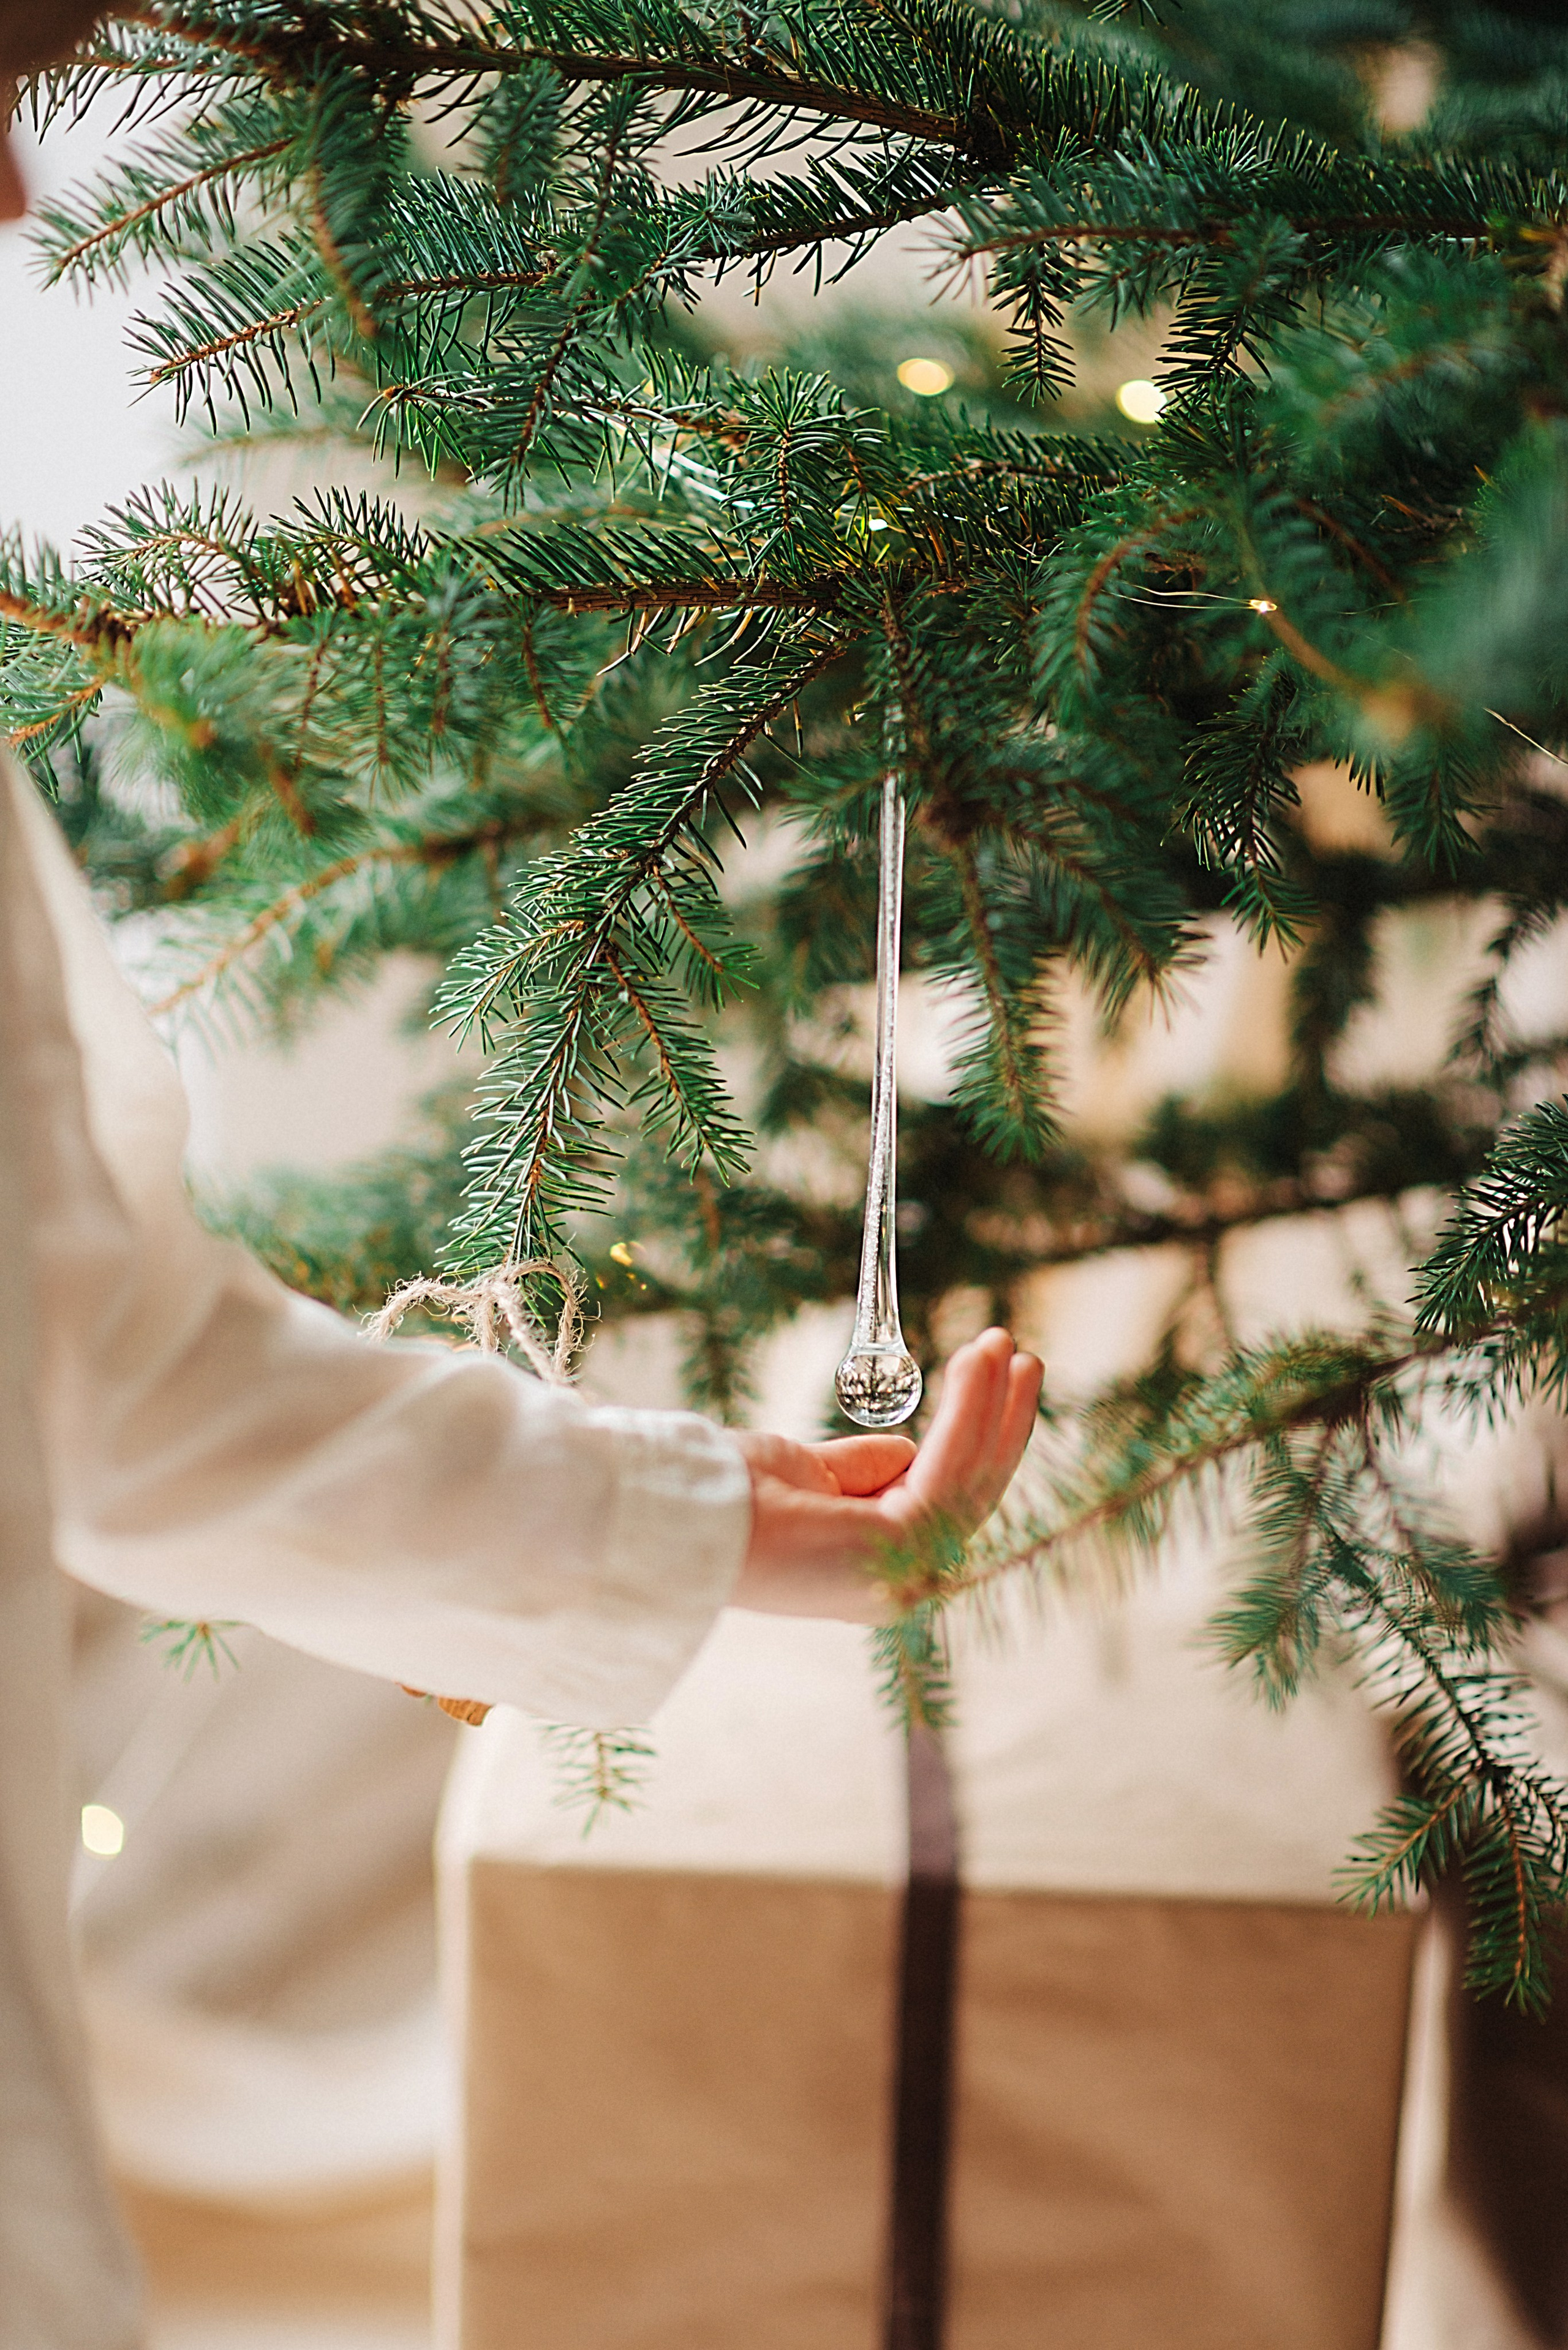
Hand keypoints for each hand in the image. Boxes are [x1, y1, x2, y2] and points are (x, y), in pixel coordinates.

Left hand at [730, 1327, 1041, 1622]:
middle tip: (1021, 1360)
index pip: (946, 1500)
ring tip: (1004, 1343)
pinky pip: (950, 1464)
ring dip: (991, 1403)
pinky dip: (971, 1408)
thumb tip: (904, 1449)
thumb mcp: (812, 1471)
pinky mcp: (904, 1543)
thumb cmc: (734, 1496)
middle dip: (1000, 1421)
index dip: (974, 1440)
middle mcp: (902, 1579)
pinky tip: (978, 1364)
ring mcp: (906, 1569)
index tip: (988, 1384)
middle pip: (971, 1490)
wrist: (693, 1514)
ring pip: (968, 1473)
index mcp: (878, 1568)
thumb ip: (861, 1466)